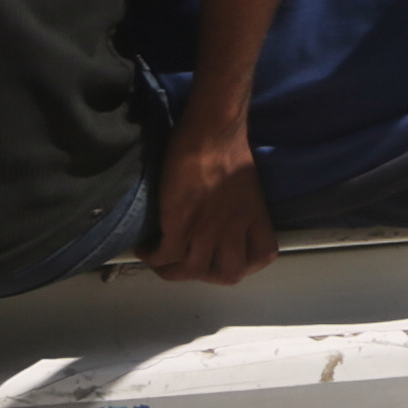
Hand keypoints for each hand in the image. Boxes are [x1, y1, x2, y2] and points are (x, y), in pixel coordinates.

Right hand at [152, 129, 275, 285]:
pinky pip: (166, 257)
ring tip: (160, 260)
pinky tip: (145, 250)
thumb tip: (221, 214)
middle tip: (189, 261)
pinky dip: (152, 258)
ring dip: (173, 271)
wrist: (211, 132)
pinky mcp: (181, 225)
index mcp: (253, 217)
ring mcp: (208, 230)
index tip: (227, 255)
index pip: (263, 257)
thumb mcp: (246, 183)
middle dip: (208, 274)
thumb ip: (239, 205)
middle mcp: (234, 229)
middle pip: (228, 275)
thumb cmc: (227, 146)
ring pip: (192, 272)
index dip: (246, 263)